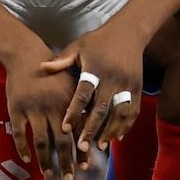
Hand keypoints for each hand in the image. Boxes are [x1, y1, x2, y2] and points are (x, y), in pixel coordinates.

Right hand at [2, 52, 80, 176]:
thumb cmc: (54, 72)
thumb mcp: (72, 83)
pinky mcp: (16, 109)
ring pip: (41, 142)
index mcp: (70, 102)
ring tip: (49, 174)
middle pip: (62, 142)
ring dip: (45, 160)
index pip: (80, 132)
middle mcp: (53, 107)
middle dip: (67, 162)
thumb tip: (97, 127)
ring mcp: (33, 109)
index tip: (87, 167)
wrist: (26, 55)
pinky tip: (27, 160)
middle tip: (70, 178)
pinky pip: (19, 134)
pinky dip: (22, 148)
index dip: (83, 150)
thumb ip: (82, 105)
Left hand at [48, 26, 149, 156]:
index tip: (64, 128)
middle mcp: (112, 78)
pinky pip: (132, 110)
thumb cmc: (98, 40)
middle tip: (81, 147)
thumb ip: (62, 60)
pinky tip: (117, 138)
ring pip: (120, 113)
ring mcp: (127, 84)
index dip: (74, 111)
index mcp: (95, 68)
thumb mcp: (79, 46)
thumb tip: (42, 68)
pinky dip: (126, 125)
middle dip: (91, 129)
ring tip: (100, 147)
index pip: (83, 94)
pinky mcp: (137, 88)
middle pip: (102, 108)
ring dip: (110, 131)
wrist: (129, 31)